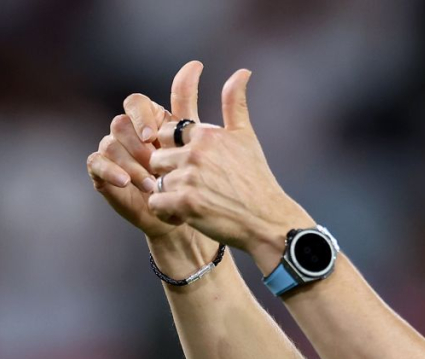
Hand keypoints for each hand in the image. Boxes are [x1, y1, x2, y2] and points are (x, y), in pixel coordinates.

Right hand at [86, 61, 204, 240]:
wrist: (180, 215)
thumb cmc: (190, 177)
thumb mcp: (194, 140)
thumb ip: (189, 102)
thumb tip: (196, 62)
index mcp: (147, 119)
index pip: (135, 102)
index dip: (141, 117)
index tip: (154, 137)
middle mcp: (128, 132)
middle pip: (121, 123)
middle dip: (138, 146)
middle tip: (157, 167)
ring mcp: (112, 151)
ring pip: (110, 144)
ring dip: (131, 164)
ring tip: (151, 184)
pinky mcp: (101, 172)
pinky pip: (96, 162)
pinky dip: (110, 171)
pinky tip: (126, 183)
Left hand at [147, 69, 310, 264]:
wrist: (267, 220)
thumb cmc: (256, 179)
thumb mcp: (246, 137)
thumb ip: (234, 103)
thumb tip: (241, 72)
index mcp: (205, 134)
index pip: (167, 134)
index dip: (175, 151)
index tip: (192, 166)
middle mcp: (195, 153)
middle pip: (158, 158)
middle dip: (170, 173)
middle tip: (194, 188)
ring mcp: (189, 178)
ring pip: (158, 182)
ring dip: (170, 195)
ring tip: (194, 202)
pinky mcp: (186, 204)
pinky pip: (157, 204)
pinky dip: (167, 213)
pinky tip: (185, 215)